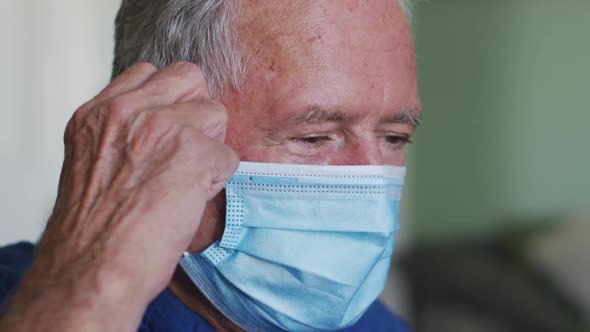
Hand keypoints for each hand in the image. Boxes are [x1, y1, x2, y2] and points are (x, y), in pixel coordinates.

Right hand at [0, 62, 238, 330]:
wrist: (95, 269)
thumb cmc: (96, 229)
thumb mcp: (94, 162)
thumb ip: (124, 134)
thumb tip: (166, 126)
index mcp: (99, 113)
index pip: (149, 73)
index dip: (168, 99)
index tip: (170, 127)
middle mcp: (128, 111)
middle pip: (189, 78)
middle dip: (194, 111)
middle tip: (187, 150)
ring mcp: (161, 127)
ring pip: (215, 113)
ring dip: (210, 147)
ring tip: (188, 181)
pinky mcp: (194, 152)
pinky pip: (228, 155)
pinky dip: (219, 179)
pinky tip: (194, 200)